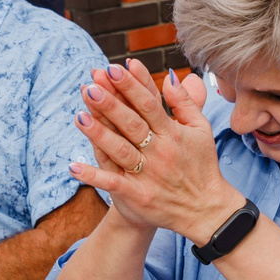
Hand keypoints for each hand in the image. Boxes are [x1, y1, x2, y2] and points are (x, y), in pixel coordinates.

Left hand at [70, 60, 238, 239]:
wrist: (206, 211)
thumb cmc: (201, 165)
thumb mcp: (201, 129)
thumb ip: (185, 102)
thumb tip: (169, 75)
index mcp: (173, 133)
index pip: (149, 105)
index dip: (131, 86)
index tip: (113, 68)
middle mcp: (159, 152)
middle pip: (131, 124)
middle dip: (110, 104)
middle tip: (91, 86)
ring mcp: (148, 175)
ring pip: (120, 150)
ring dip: (99, 134)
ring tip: (79, 116)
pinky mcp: (138, 196)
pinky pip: (113, 184)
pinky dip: (93, 176)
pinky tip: (73, 167)